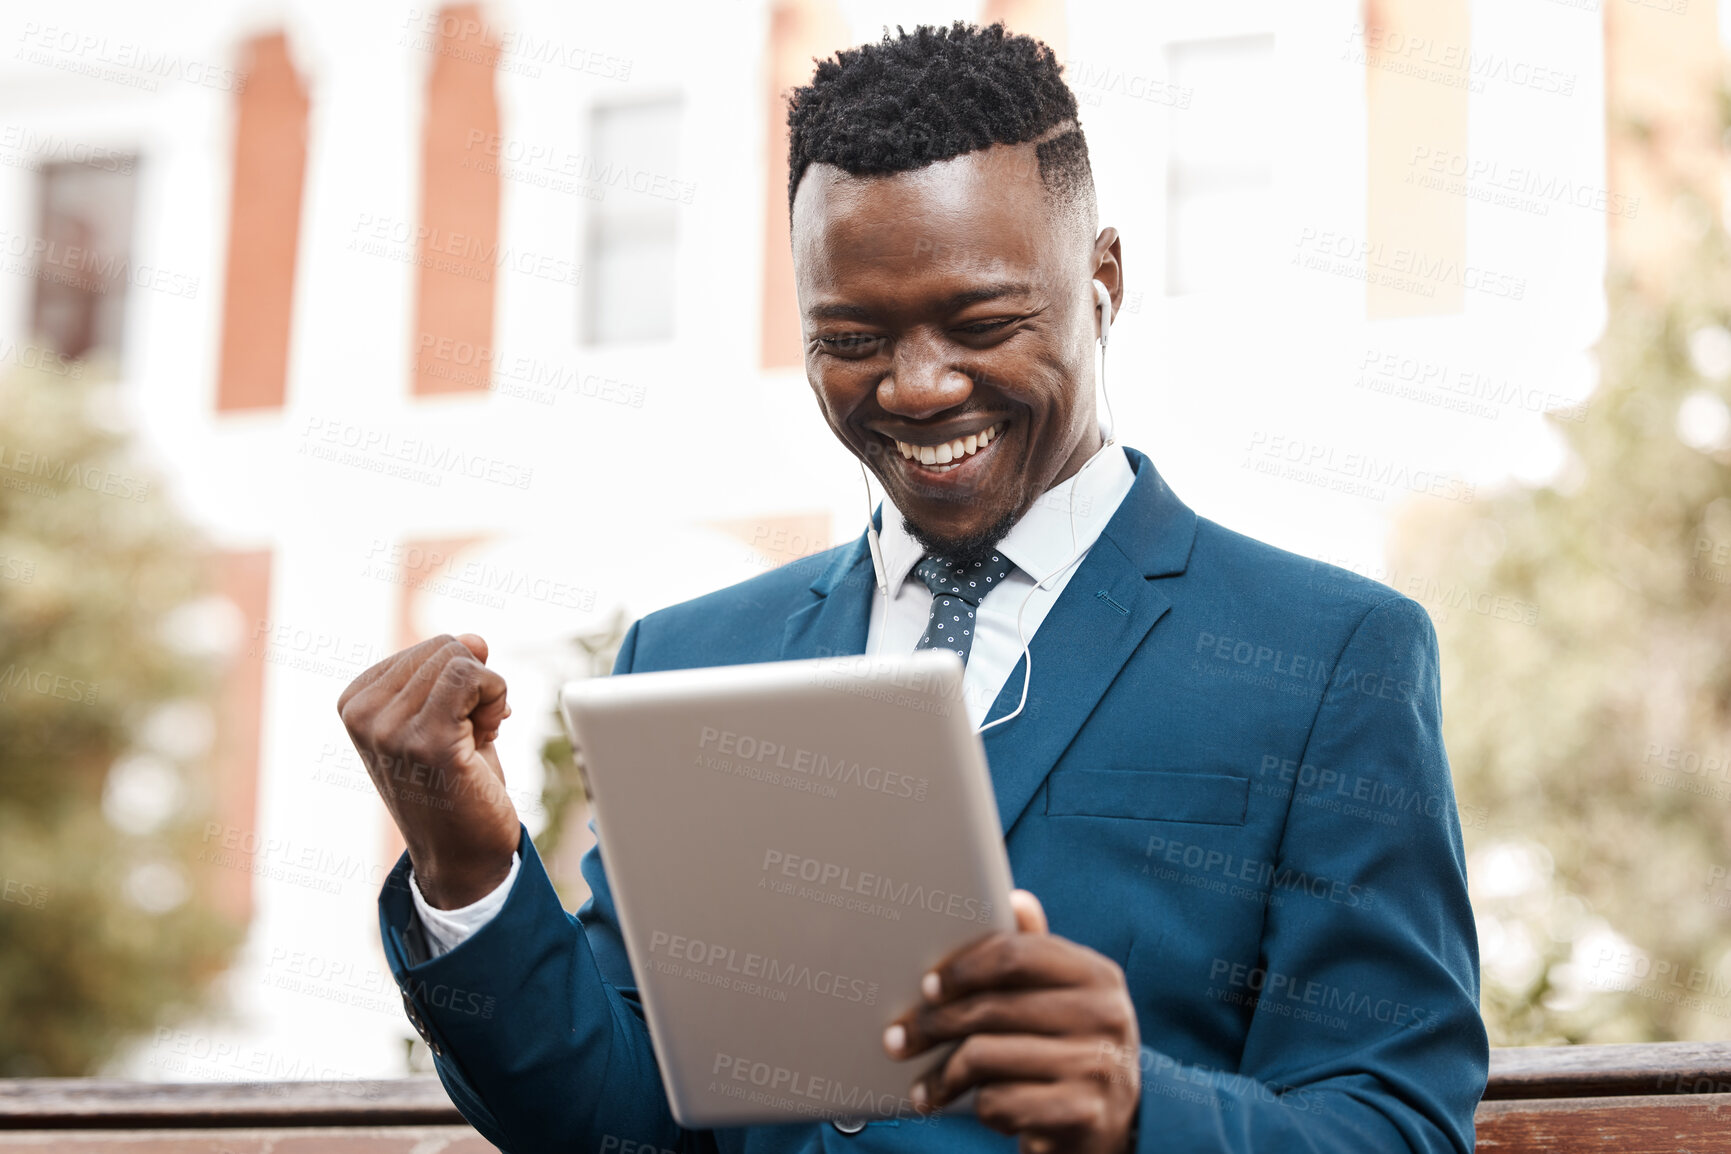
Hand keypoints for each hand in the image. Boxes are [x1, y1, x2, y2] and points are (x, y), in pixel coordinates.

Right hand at [337, 633, 519, 908]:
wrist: (464, 857)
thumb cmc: (458, 787)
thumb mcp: (449, 717)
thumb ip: (452, 672)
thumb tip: (474, 638)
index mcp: (357, 702)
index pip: (432, 646)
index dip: (461, 681)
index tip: (455, 727)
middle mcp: (363, 714)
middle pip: (447, 646)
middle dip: (476, 685)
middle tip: (470, 736)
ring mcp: (389, 729)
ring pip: (462, 658)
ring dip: (488, 696)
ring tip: (474, 742)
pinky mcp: (425, 740)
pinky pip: (471, 675)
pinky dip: (496, 696)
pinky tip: (488, 735)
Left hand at [883, 890, 1141, 1153]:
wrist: (1114, 1126)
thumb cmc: (1071, 1050)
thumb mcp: (1064, 999)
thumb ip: (1036, 955)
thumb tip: (1016, 899)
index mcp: (1097, 974)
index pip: (1015, 954)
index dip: (962, 968)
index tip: (927, 986)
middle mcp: (1105, 1015)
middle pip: (990, 1007)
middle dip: (934, 1025)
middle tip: (898, 1038)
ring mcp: (1097, 1066)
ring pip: (985, 1057)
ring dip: (943, 1076)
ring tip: (925, 1087)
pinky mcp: (1082, 1113)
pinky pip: (1000, 1102)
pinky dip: (980, 1108)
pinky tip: (977, 1107)